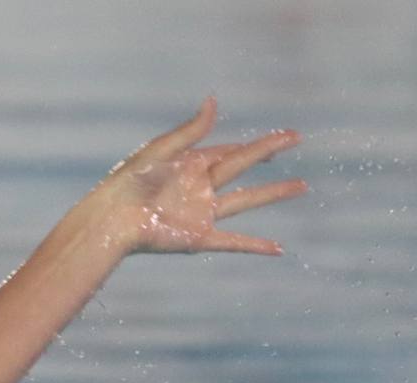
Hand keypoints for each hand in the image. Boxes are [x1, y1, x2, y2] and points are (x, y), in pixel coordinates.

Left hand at [98, 97, 306, 255]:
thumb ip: (190, 131)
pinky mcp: (198, 237)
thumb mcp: (161, 151)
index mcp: (190, 164)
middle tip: (298, 139)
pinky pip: (233, 242)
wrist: (113, 220)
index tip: (284, 136)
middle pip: (244, 167)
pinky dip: (255, 246)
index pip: (230, 150)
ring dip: (275, 193)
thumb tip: (214, 100)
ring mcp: (201, 213)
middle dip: (270, 153)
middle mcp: (200, 187)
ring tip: (303, 187)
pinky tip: (278, 249)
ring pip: (247, 201)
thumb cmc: (130, 182)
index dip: (257, 143)